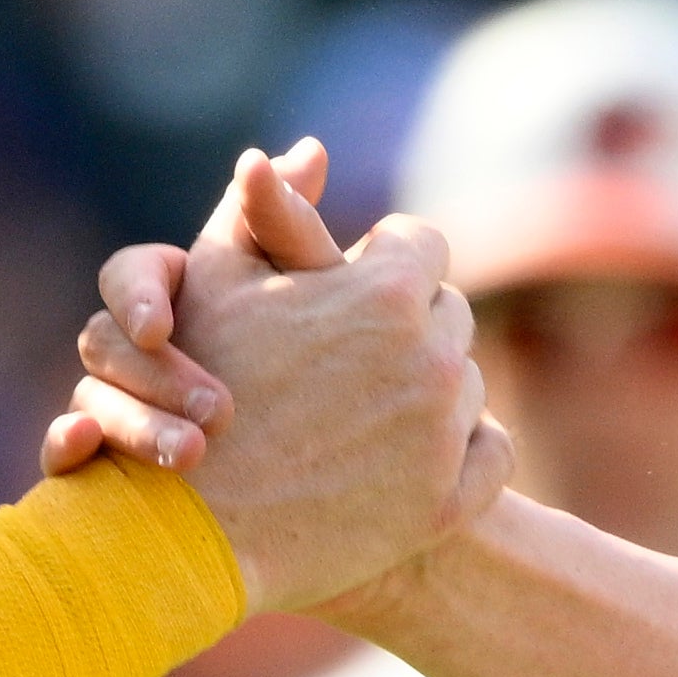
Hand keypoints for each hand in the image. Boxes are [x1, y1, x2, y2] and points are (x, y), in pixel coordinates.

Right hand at [43, 144, 507, 612]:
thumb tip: (307, 150)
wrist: (186, 527)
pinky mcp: (448, 503)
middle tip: (351, 356)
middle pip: (447, 314)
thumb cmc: (190, 389)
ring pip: (466, 386)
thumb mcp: (216, 283)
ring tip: (365, 412)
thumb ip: (268, 209)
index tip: (349, 286)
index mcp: (385, 291)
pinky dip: (461, 453)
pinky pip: (490, 455)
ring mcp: (444, 435)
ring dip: (429, 390)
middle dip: (407, 327)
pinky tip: (408, 457)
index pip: (419, 244)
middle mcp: (433, 357)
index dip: (379, 261)